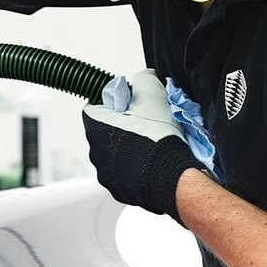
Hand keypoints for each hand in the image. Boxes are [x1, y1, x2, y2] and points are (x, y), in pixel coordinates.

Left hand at [82, 69, 201, 222]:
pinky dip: (135, 168)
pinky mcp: (118, 189)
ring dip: (129, 148)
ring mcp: (105, 173)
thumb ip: (143, 80)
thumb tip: (143, 77)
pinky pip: (124, 173)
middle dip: (122, 125)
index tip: (128, 103)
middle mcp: (94, 151)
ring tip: (152, 145)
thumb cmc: (158, 137)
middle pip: (105, 130)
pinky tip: (153, 162)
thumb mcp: (153, 94)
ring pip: (115, 154)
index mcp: (95, 126)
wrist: (172, 176)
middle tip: (145, 123)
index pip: (94, 106)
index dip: (112, 102)